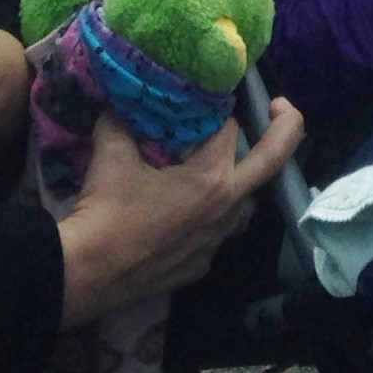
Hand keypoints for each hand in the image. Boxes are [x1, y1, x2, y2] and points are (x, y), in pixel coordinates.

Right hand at [58, 100, 303, 328]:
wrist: (87, 272)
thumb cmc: (105, 211)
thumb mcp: (111, 154)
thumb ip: (121, 120)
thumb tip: (118, 100)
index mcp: (212, 179)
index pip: (230, 130)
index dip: (218, 110)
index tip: (206, 100)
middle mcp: (226, 210)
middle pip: (272, 163)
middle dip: (285, 129)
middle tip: (280, 107)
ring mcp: (217, 242)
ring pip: (247, 202)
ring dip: (241, 178)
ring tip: (221, 163)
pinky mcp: (202, 265)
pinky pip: (221, 231)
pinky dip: (214, 213)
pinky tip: (190, 207)